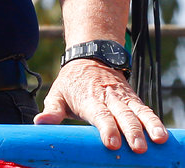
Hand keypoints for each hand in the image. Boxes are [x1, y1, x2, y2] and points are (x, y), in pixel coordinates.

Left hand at [35, 60, 167, 152]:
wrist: (91, 54)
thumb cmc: (72, 82)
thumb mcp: (57, 92)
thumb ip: (51, 110)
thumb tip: (40, 123)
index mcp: (89, 98)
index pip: (99, 114)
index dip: (106, 128)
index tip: (111, 142)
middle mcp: (108, 97)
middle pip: (122, 115)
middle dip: (131, 131)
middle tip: (138, 147)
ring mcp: (123, 98)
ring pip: (137, 111)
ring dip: (148, 125)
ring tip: (158, 139)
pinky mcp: (133, 99)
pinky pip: (146, 110)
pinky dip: (155, 120)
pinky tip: (162, 134)